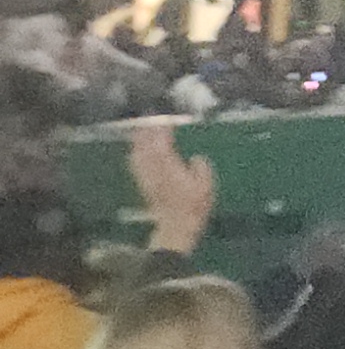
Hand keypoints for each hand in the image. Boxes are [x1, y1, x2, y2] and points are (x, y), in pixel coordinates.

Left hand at [128, 122, 215, 255]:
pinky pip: (135, 167)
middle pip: (147, 147)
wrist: (175, 227)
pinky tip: (134, 153)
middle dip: (148, 134)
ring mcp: (147, 178)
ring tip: (140, 132)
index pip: (163, 144)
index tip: (167, 122)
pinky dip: (134, 156)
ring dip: (138, 143)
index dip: (163, 132)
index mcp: (171, 168)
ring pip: (138, 156)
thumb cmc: (194, 207)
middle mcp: (155, 170)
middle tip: (150, 121)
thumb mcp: (207, 187)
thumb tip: (197, 158)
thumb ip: (202, 169)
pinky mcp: (143, 186)